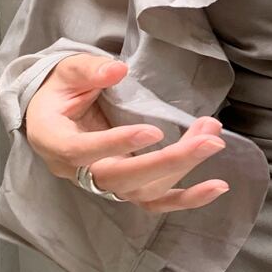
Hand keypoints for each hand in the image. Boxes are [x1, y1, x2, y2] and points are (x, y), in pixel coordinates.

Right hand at [24, 52, 229, 212]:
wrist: (58, 116)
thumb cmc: (60, 93)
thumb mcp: (66, 73)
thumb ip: (89, 70)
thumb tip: (118, 70)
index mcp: (55, 142)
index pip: (82, 152)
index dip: (116, 145)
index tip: (153, 132)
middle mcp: (79, 173)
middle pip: (123, 179)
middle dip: (169, 161)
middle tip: (208, 141)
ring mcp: (106, 185)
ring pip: (145, 190)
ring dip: (184, 167)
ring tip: (213, 139)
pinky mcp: (128, 190)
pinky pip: (157, 202)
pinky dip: (188, 199)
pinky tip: (216, 187)